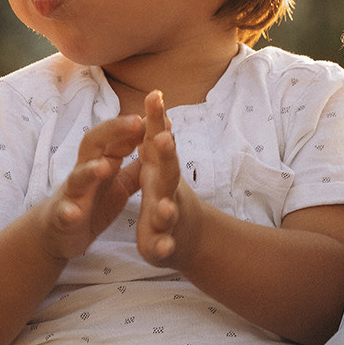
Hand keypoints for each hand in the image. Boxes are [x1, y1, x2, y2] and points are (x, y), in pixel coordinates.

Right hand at [37, 114, 143, 261]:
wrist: (60, 232)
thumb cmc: (92, 203)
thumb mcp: (120, 184)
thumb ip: (137, 166)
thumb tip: (157, 141)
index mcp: (102, 162)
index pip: (116, 135)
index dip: (136, 123)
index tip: (156, 109)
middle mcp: (85, 171)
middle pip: (95, 143)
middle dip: (114, 130)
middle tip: (137, 122)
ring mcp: (72, 193)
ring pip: (78, 176)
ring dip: (90, 170)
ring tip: (104, 167)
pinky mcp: (62, 217)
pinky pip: (64, 213)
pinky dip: (68, 212)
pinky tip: (74, 214)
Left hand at [134, 91, 204, 269]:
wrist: (189, 238)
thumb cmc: (167, 193)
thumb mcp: (158, 162)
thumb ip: (155, 133)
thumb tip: (155, 96)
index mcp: (161, 170)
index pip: (159, 140)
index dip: (156, 119)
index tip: (153, 95)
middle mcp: (168, 191)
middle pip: (168, 171)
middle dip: (166, 155)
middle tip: (163, 138)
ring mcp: (168, 218)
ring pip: (167, 212)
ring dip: (166, 209)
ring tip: (163, 207)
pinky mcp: (161, 243)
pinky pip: (162, 246)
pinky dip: (162, 247)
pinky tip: (160, 249)